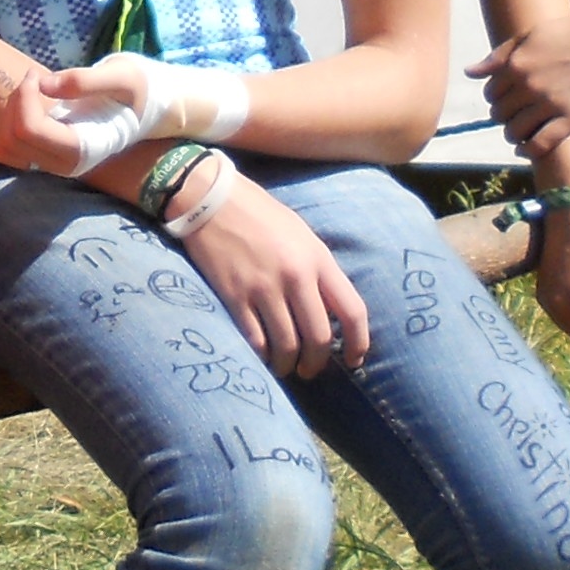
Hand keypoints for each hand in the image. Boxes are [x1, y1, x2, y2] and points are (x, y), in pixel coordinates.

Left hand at [0, 54, 251, 178]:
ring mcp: (53, 163)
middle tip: (37, 79)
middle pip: (10, 141)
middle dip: (15, 103)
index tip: (38, 73)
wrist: (151, 108)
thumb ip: (85, 80)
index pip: (28, 131)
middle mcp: (64, 163)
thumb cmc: (140, 89)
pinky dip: (10, 119)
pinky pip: (8, 145)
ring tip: (35, 89)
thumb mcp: (122, 75)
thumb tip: (43, 85)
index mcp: (82, 148)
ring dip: (10, 112)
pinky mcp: (45, 155)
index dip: (23, 98)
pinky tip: (32, 101)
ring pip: (3, 146)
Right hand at [174, 166, 372, 378]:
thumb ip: (318, 272)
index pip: (353, 311)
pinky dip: (260, 355)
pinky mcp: (234, 295)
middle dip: (316, 362)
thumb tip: (330, 312)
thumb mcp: (301, 236)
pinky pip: (254, 340)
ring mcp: (263, 287)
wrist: (211, 199)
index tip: (353, 360)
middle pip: (318, 337)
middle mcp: (295, 276)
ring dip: (287, 364)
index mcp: (318, 259)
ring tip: (283, 367)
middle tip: (309, 370)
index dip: (358, 343)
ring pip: (286, 345)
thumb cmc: (260, 215)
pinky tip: (260, 356)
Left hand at [470, 10, 569, 157]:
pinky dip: (528, 150)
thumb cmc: (569, 33)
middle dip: (502, 115)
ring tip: (518, 130)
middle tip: (512, 114)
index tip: (505, 98)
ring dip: (512, 134)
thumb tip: (469, 72)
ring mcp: (549, 103)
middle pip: (499, 114)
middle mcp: (529, 85)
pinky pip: (541, 144)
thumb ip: (498, 55)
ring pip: (514, 131)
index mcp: (516, 64)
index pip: (490, 93)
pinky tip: (524, 148)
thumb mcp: (529, 35)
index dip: (495, 97)